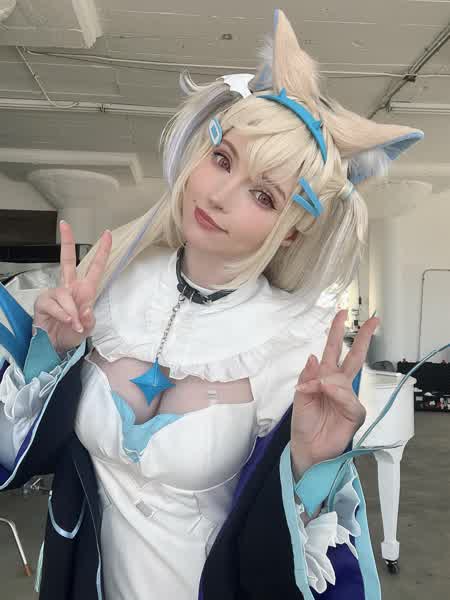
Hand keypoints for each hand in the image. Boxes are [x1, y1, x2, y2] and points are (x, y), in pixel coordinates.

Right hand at [33, 221, 111, 353]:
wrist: (56, 347)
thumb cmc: (73, 333)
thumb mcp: (88, 328)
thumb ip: (89, 318)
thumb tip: (86, 308)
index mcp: (85, 290)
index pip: (95, 267)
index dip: (102, 251)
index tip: (107, 234)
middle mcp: (70, 287)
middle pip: (67, 261)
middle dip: (67, 242)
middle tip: (64, 225)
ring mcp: (56, 294)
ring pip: (65, 295)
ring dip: (71, 312)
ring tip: (74, 324)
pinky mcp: (44, 302)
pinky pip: (54, 305)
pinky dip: (62, 315)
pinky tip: (65, 322)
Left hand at [290, 310, 378, 479]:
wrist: (306, 448)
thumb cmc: (303, 423)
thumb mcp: (299, 396)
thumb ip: (307, 377)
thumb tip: (314, 357)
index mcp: (324, 377)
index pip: (334, 350)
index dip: (337, 332)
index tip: (342, 314)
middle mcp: (339, 384)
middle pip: (355, 356)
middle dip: (363, 337)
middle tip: (373, 320)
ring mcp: (348, 398)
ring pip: (344, 379)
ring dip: (328, 382)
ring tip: (317, 390)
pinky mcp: (355, 413)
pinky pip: (349, 398)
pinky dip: (337, 395)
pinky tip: (328, 395)